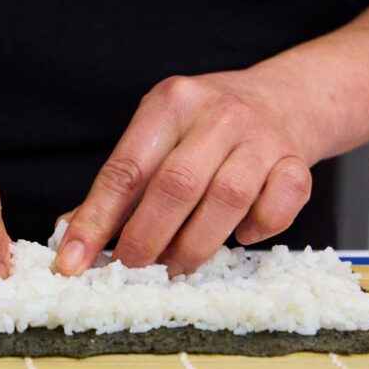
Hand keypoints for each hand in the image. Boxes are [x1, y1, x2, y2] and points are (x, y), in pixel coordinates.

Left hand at [55, 69, 314, 276]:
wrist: (283, 99)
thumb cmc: (206, 129)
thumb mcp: (158, 137)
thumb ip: (120, 186)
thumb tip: (71, 237)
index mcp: (170, 103)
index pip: (126, 168)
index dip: (96, 220)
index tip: (73, 261)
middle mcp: (217, 113)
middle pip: (176, 185)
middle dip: (147, 239)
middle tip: (132, 269)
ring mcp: (261, 136)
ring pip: (227, 198)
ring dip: (196, 245)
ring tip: (176, 265)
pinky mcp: (296, 160)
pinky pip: (280, 203)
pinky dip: (258, 228)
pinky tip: (241, 235)